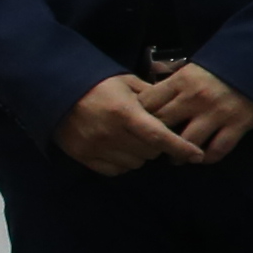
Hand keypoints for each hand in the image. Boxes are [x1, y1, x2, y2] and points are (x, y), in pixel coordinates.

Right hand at [53, 76, 204, 176]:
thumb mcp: (127, 83)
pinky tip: (120, 149)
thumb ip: (152, 96)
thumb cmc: (97, 85)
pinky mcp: (83, 156)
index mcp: (124, 113)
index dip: (180, 147)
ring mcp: (95, 147)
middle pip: (150, 152)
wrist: (56, 91)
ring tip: (133, 139)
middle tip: (152, 133)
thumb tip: (175, 107)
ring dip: (141, 154)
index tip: (196, 155)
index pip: (159, 136)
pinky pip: (115, 170)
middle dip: (158, 145)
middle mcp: (110, 133)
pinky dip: (123, 163)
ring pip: (135, 163)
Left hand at [143, 64, 252, 160]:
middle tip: (153, 146)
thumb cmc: (225, 65)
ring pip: (187, 143)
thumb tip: (150, 97)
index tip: (138, 125)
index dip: (138, 117)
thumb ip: (173, 82)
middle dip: (154, 139)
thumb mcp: (194, 67)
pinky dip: (207, 157)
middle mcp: (195, 98)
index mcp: (181, 81)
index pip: (147, 104)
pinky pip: (217, 150)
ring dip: (178, 155)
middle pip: (162, 126)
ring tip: (175, 158)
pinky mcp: (239, 125)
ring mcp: (218, 113)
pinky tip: (202, 157)